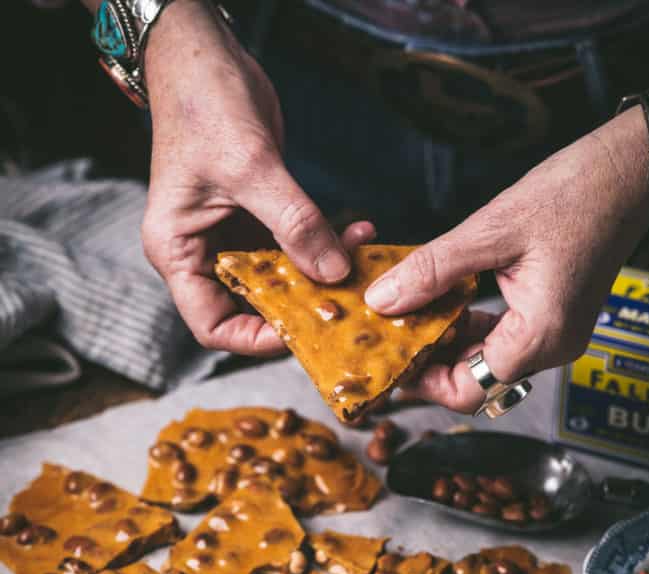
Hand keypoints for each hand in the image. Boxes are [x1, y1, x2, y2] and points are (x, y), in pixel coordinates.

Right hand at [142, 0, 373, 354]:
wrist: (203, 53)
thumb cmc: (204, 105)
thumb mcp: (251, 168)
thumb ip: (294, 224)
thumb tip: (335, 272)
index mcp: (178, 253)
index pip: (214, 325)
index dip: (257, 337)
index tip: (304, 328)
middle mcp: (201, 253)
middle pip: (251, 306)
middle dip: (300, 305)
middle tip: (347, 300)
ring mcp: (230, 236)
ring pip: (279, 278)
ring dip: (321, 272)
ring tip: (361, 257)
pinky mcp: (257, 216)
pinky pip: (293, 246)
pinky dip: (324, 243)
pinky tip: (356, 233)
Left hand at [365, 105, 648, 411]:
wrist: (626, 171)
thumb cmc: (577, 194)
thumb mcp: (491, 230)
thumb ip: (432, 270)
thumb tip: (383, 300)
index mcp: (541, 335)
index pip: (470, 390)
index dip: (424, 383)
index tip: (391, 360)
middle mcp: (550, 345)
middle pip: (474, 379)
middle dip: (429, 359)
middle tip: (389, 332)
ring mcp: (552, 333)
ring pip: (483, 358)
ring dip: (445, 339)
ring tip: (407, 313)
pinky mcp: (549, 317)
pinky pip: (498, 336)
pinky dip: (467, 323)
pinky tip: (442, 299)